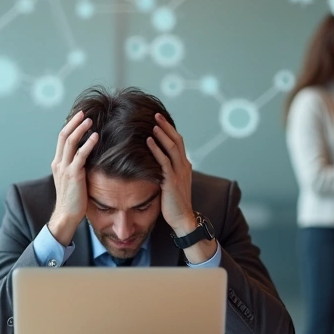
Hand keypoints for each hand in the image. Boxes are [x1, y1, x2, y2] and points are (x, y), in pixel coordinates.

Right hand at [48, 111, 97, 244]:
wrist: (66, 214)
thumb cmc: (73, 199)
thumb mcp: (72, 179)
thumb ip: (76, 166)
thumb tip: (88, 156)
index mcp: (57, 163)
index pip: (62, 139)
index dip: (70, 126)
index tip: (79, 116)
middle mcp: (59, 163)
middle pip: (64, 136)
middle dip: (74, 122)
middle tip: (84, 112)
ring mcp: (64, 168)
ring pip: (70, 142)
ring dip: (80, 129)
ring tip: (90, 120)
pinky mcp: (73, 175)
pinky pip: (80, 155)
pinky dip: (88, 144)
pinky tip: (95, 137)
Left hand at [146, 113, 197, 234]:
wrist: (183, 218)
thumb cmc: (174, 203)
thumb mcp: (173, 183)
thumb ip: (168, 171)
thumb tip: (156, 162)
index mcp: (185, 165)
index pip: (179, 143)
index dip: (170, 130)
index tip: (160, 120)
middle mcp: (184, 166)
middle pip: (177, 140)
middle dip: (166, 127)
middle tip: (156, 115)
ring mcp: (179, 173)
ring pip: (172, 148)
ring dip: (162, 134)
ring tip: (153, 124)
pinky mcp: (171, 181)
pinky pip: (164, 161)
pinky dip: (156, 149)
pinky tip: (149, 141)